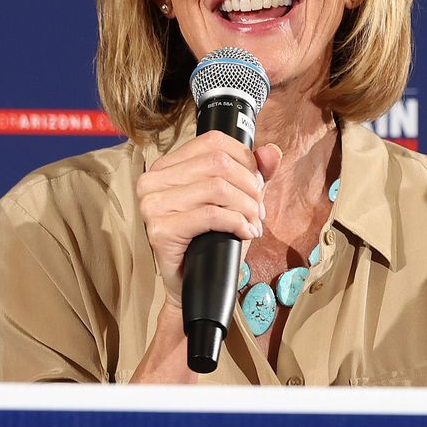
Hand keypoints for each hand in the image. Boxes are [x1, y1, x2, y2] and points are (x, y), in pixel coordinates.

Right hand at [137, 132, 282, 298]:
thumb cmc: (212, 242)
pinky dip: (237, 222)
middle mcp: (153, 181)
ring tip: (253, 223)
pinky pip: (211, 214)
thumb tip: (273, 151)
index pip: (213, 142)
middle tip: (258, 210)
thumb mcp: (237, 201)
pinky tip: (245, 233)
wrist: (193, 285)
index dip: (245, 160)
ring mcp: (153, 205)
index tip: (257, 184)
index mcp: (166, 166)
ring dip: (246, 207)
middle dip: (249, 187)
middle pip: (218, 163)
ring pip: (217, 188)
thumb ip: (254, 173)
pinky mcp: (160, 229)